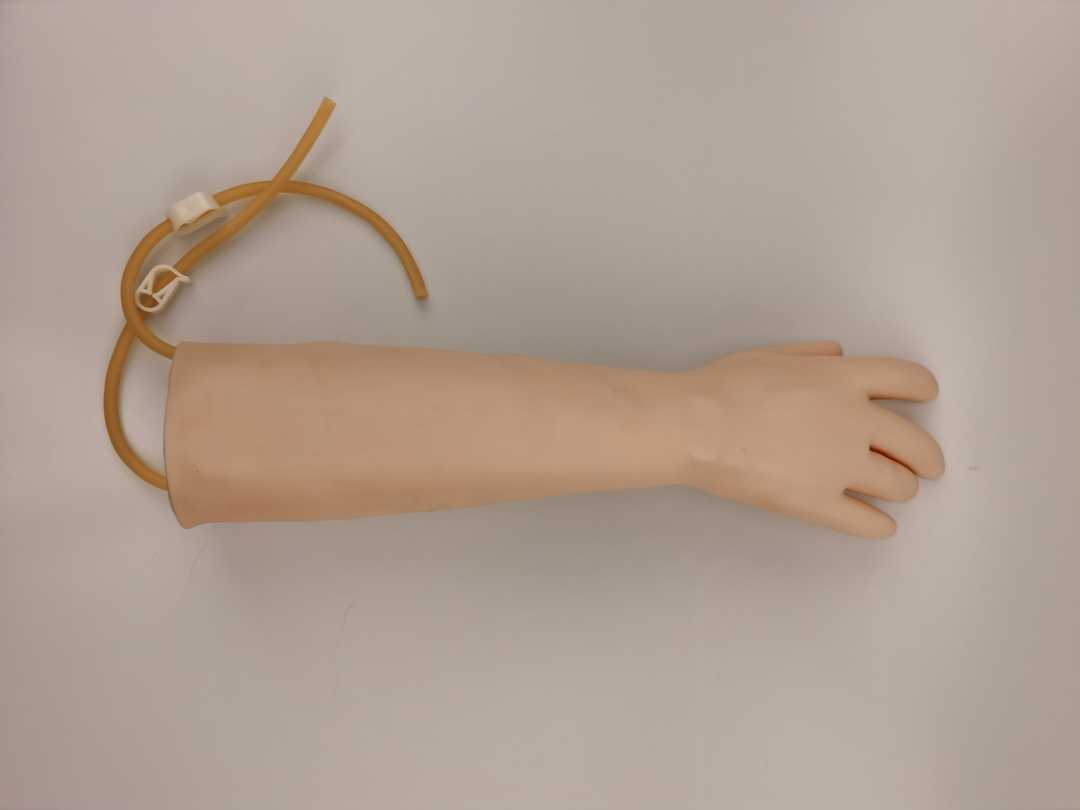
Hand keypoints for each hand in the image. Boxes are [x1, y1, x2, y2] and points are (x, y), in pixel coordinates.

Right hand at [676, 341, 943, 538]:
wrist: (694, 425)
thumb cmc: (724, 385)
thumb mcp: (773, 354)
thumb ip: (813, 354)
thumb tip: (839, 355)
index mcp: (844, 379)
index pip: (910, 380)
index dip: (923, 389)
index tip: (925, 397)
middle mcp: (854, 422)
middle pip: (917, 443)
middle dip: (927, 456)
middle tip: (928, 465)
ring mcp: (839, 467)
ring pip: (898, 486)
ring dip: (901, 488)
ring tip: (894, 490)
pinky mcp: (818, 503)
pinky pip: (867, 523)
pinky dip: (879, 525)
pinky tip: (879, 524)